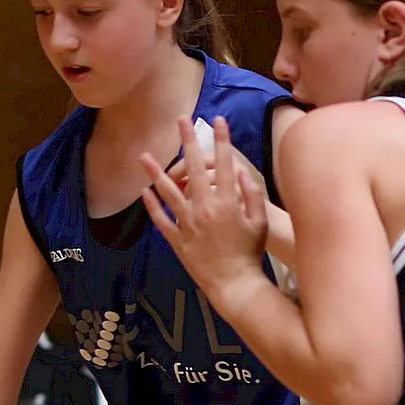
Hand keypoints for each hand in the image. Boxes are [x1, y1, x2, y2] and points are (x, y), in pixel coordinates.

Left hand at [141, 116, 268, 309]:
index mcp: (227, 202)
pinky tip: (144, 192)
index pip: (224, 163)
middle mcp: (204, 208)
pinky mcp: (178, 240)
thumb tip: (240, 172)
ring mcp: (188, 224)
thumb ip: (252, 195)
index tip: (218, 120)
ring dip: (155, 172)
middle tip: (180, 120)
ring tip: (144, 156)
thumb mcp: (260, 222)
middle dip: (188, 141)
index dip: (222, 140)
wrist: (235, 284)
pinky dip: (152, 206)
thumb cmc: (251, 253)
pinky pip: (161, 220)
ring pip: (168, 191)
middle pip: (193, 168)